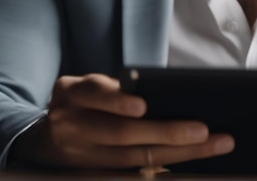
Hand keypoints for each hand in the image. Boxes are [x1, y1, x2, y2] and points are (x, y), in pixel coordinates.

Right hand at [10, 73, 233, 168]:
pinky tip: (189, 164)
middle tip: (203, 130)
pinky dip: (161, 169)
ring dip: (176, 154)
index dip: (118, 101)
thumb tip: (169, 94)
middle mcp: (71, 125)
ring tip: (210, 144)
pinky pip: (130, 175)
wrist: (46, 138)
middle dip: (165, 132)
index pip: (95, 93)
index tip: (143, 106)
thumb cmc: (85, 101)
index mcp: (72, 93)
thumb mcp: (91, 85)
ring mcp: (79, 157)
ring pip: (132, 159)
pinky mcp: (90, 176)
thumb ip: (118, 89)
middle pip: (121, 133)